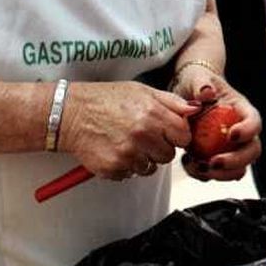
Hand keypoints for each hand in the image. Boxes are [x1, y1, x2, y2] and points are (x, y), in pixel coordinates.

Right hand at [57, 80, 200, 180]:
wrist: (70, 113)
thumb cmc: (105, 100)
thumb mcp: (142, 91)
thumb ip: (172, 102)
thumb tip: (195, 110)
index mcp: (153, 114)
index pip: (184, 136)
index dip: (176, 135)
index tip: (167, 132)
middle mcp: (143, 135)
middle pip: (169, 155)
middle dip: (159, 148)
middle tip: (143, 136)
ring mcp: (128, 154)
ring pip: (150, 168)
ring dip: (142, 159)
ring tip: (126, 143)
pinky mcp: (114, 168)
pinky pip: (130, 175)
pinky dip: (125, 167)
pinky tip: (114, 150)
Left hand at [172, 64, 262, 181]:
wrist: (186, 94)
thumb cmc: (196, 82)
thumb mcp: (196, 77)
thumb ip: (201, 82)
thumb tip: (206, 92)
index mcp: (241, 110)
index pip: (254, 122)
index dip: (248, 131)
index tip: (231, 135)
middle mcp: (240, 131)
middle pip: (252, 151)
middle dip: (235, 161)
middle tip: (213, 162)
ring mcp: (229, 148)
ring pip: (238, 169)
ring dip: (221, 175)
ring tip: (197, 166)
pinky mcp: (214, 157)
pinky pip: (216, 173)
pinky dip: (202, 174)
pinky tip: (187, 163)